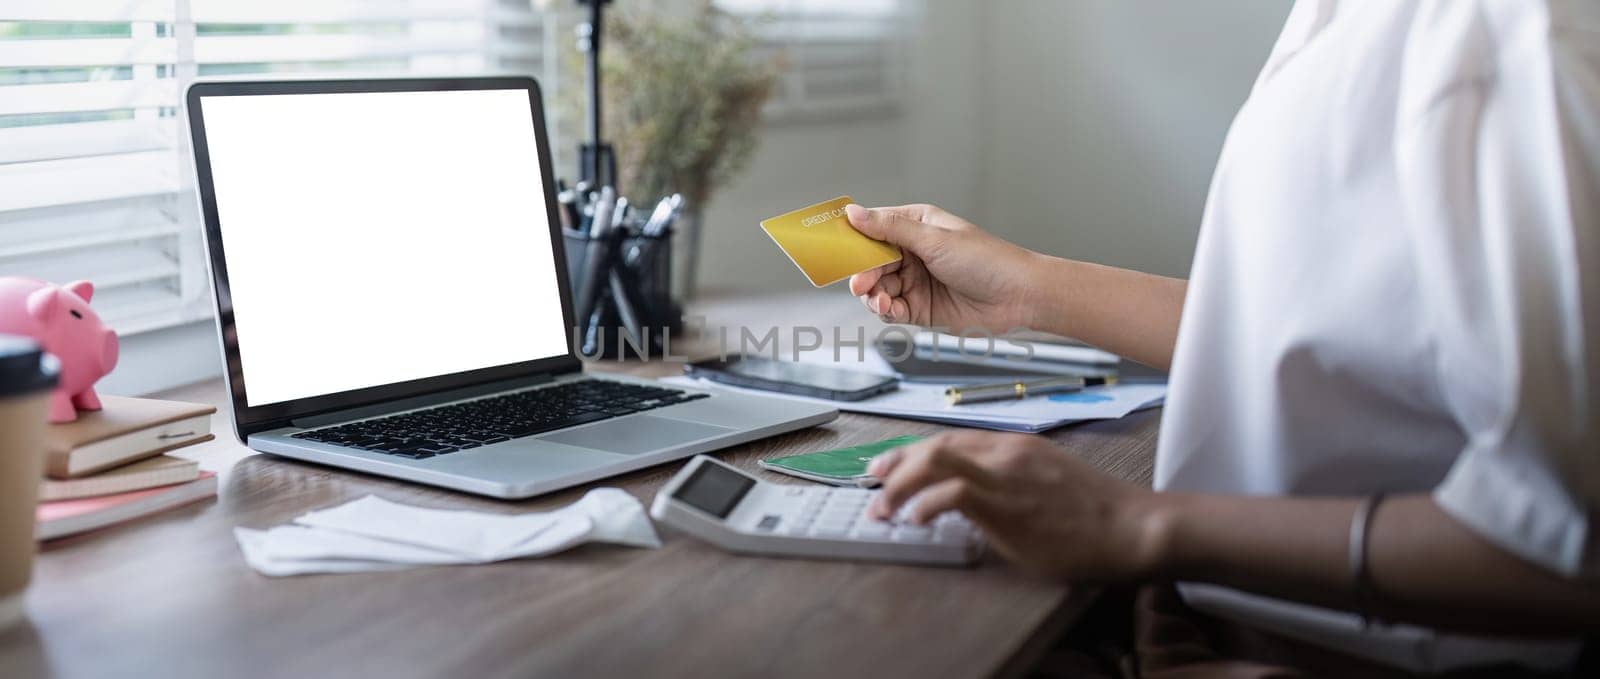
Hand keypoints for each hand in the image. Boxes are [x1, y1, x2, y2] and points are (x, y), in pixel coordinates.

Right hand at [846, 204, 1048, 332]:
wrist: (1019, 297)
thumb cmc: (987, 260)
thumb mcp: (934, 239)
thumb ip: (891, 229)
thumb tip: (854, 212)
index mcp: (916, 226)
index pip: (874, 228)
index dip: (852, 237)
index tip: (832, 247)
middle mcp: (913, 253)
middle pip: (871, 262)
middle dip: (862, 273)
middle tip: (859, 284)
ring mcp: (916, 281)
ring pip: (878, 289)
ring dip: (873, 296)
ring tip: (879, 301)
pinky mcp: (921, 308)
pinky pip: (892, 309)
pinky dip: (886, 311)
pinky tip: (890, 310)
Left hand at [867, 431, 1166, 581]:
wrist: (1132, 526)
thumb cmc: (1095, 512)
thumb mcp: (1048, 480)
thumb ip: (1010, 480)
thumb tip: (973, 498)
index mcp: (1015, 445)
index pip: (951, 439)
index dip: (913, 451)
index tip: (888, 466)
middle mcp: (1007, 452)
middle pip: (936, 444)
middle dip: (896, 462)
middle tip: (872, 482)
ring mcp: (1007, 476)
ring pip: (937, 461)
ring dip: (900, 485)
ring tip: (882, 508)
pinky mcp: (1010, 505)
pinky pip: (955, 494)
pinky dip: (927, 504)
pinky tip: (915, 520)